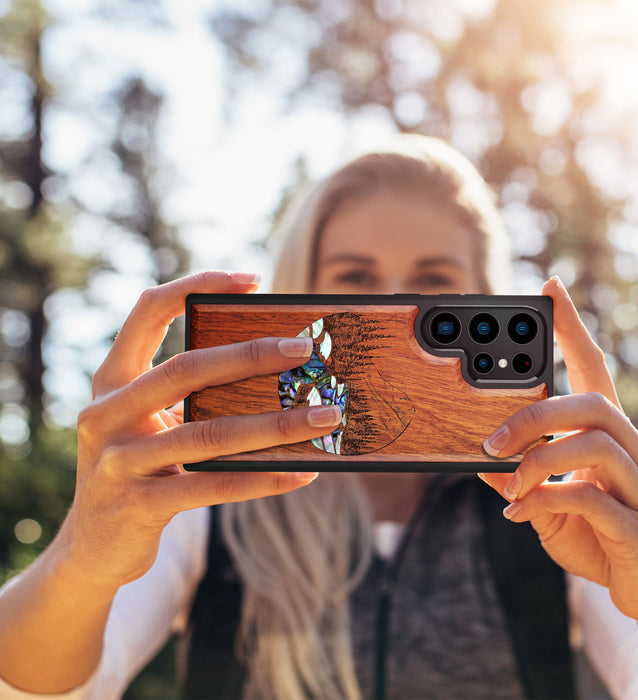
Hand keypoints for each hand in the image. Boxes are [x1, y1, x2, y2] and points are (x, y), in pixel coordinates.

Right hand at [63, 271, 340, 589]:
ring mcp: (118, 461)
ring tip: (325, 417)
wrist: (92, 548)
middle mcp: (107, 413)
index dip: (196, 286)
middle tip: (304, 349)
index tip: (251, 280)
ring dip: (276, 424)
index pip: (148, 311)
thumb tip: (277, 374)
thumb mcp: (151, 425)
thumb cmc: (139, 469)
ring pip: (209, 433)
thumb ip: (191, 398)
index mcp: (113, 380)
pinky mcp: (138, 505)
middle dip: (251, 355)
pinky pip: (213, 486)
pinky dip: (263, 478)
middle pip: (186, 369)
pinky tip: (302, 473)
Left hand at [479, 277, 637, 624]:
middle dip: (534, 415)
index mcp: (608, 434)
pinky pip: (591, 497)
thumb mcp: (544, 499)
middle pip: (592, 402)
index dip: (573, 327)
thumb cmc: (594, 532)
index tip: (550, 288)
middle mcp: (632, 449)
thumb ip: (516, 476)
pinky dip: (545, 499)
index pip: (594, 368)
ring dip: (537, 460)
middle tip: (490, 441)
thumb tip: (475, 457)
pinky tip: (521, 513)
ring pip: (593, 444)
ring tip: (508, 482)